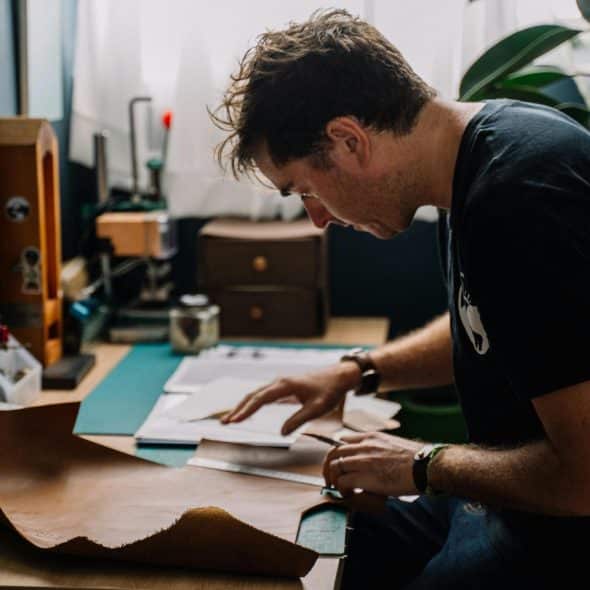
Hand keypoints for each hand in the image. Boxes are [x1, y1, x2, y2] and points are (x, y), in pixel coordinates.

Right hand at [221, 363, 359, 434]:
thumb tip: (282, 432)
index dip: (246, 411)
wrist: (339, 376)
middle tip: (225, 422)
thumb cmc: (330, 390)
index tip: (235, 420)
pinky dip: (252, 403)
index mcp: (285, 385)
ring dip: (243, 406)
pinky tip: (247, 411)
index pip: (260, 399)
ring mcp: (281, 384)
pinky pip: (263, 395)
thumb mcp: (317, 408)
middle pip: (253, 395)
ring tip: (231, 419)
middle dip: (238, 409)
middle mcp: (280, 382)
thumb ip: (299, 419)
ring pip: (256, 394)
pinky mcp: (284, 388)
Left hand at [323, 431, 423, 496]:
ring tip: (339, 488)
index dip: (335, 451)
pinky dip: (342, 490)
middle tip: (330, 478)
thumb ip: (380, 448)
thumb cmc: (417, 459)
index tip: (335, 461)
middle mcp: (364, 446)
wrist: (426, 465)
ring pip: (334, 466)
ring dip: (333, 479)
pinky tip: (349, 494)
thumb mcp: (394, 444)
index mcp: (371, 437)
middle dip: (328, 466)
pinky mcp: (364, 476)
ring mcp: (363, 460)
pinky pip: (342, 482)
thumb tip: (375, 460)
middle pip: (333, 452)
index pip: (343, 439)